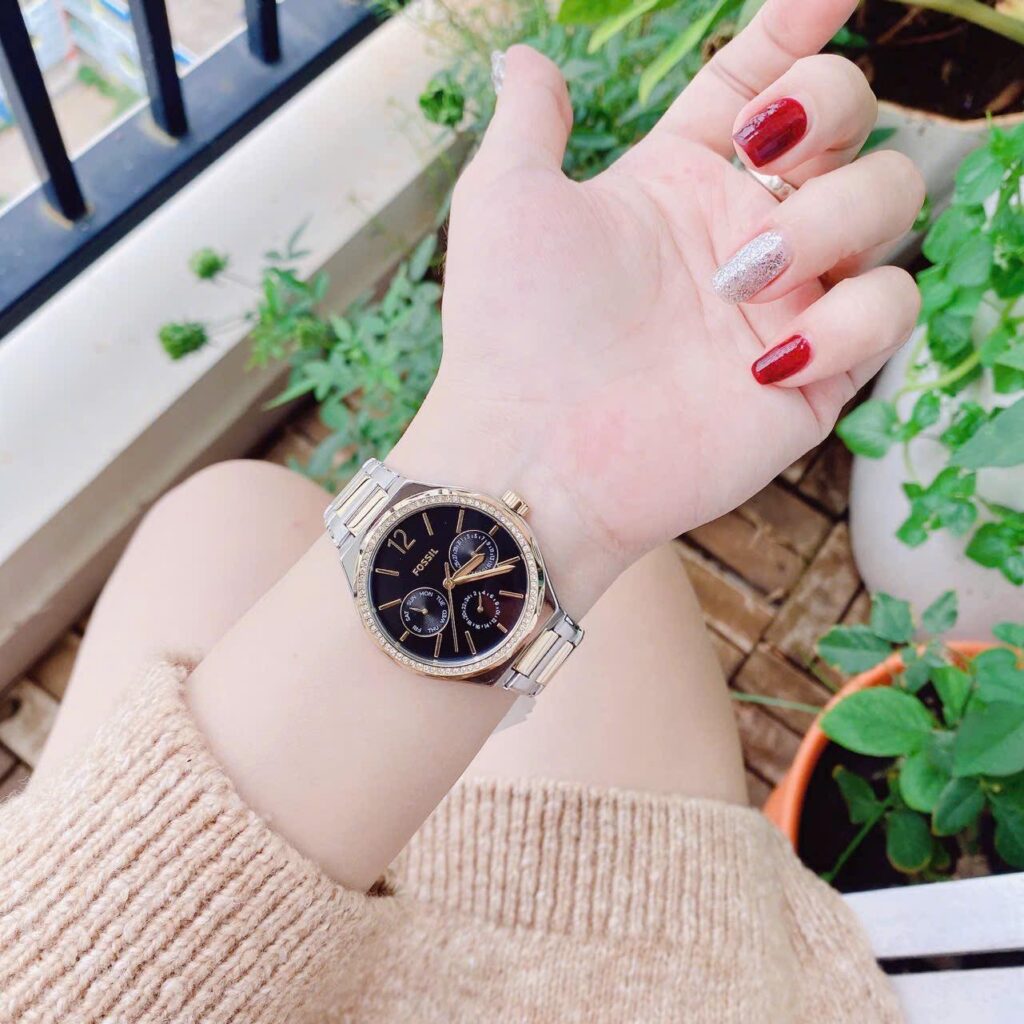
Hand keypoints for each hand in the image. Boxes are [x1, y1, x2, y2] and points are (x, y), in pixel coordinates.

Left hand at [392, 0, 923, 614]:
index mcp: (680, 182)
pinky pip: (889, 313)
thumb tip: (522, 58)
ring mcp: (786, 303)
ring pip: (886, 206)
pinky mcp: (814, 377)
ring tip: (742, 278)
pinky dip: (850, 320)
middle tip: (763, 152)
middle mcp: (744, 231)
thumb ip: (531, 121)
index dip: (797, 29)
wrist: (533, 453)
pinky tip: (766, 359)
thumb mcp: (507, 201)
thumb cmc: (510, 330)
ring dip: (831, 220)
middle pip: (849, 125)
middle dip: (829, 108)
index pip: (762, 81)